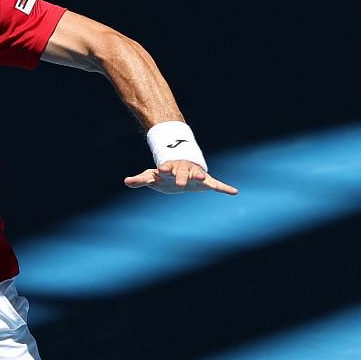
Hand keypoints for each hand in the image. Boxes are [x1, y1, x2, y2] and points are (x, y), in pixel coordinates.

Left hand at [123, 158, 237, 194]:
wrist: (180, 172)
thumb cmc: (164, 175)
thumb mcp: (151, 177)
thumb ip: (140, 180)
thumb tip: (126, 181)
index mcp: (171, 168)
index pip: (166, 168)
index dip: (164, 169)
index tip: (160, 170)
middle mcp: (184, 170)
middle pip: (183, 172)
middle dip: (182, 176)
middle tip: (180, 183)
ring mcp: (196, 175)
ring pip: (199, 175)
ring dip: (201, 177)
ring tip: (203, 178)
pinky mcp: (206, 182)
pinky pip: (216, 185)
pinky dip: (225, 188)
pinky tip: (234, 192)